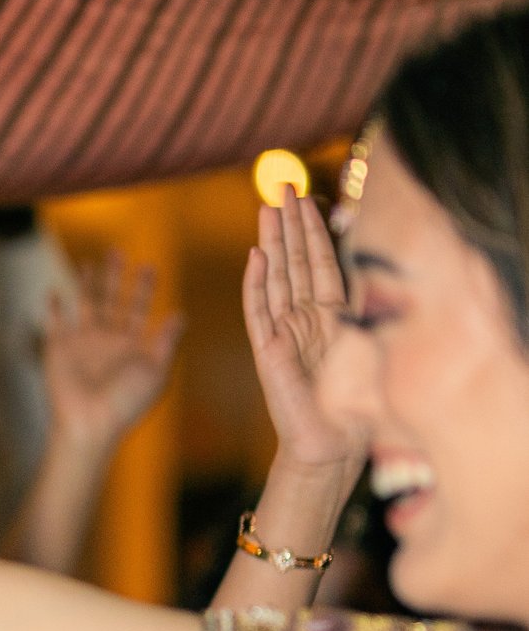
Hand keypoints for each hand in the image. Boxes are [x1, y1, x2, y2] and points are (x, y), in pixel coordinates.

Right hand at [40, 252, 181, 451]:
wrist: (89, 423)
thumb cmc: (126, 402)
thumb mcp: (156, 370)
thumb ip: (165, 341)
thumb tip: (180, 314)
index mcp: (132, 345)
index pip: (139, 309)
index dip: (145, 288)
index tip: (149, 266)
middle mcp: (107, 341)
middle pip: (112, 300)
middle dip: (115, 277)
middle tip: (118, 251)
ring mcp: (82, 343)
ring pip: (85, 305)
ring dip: (87, 284)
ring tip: (89, 262)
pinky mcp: (59, 349)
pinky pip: (55, 323)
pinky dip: (53, 308)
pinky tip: (53, 292)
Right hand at [243, 189, 365, 483]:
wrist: (333, 442)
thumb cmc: (356, 401)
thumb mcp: (371, 344)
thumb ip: (366, 307)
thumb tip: (374, 267)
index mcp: (332, 313)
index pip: (320, 262)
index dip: (315, 230)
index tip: (310, 197)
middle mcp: (305, 317)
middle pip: (294, 261)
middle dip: (289, 224)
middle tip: (282, 187)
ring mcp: (283, 331)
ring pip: (275, 276)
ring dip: (271, 242)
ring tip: (266, 209)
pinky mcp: (267, 349)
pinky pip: (258, 310)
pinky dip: (256, 283)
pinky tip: (255, 257)